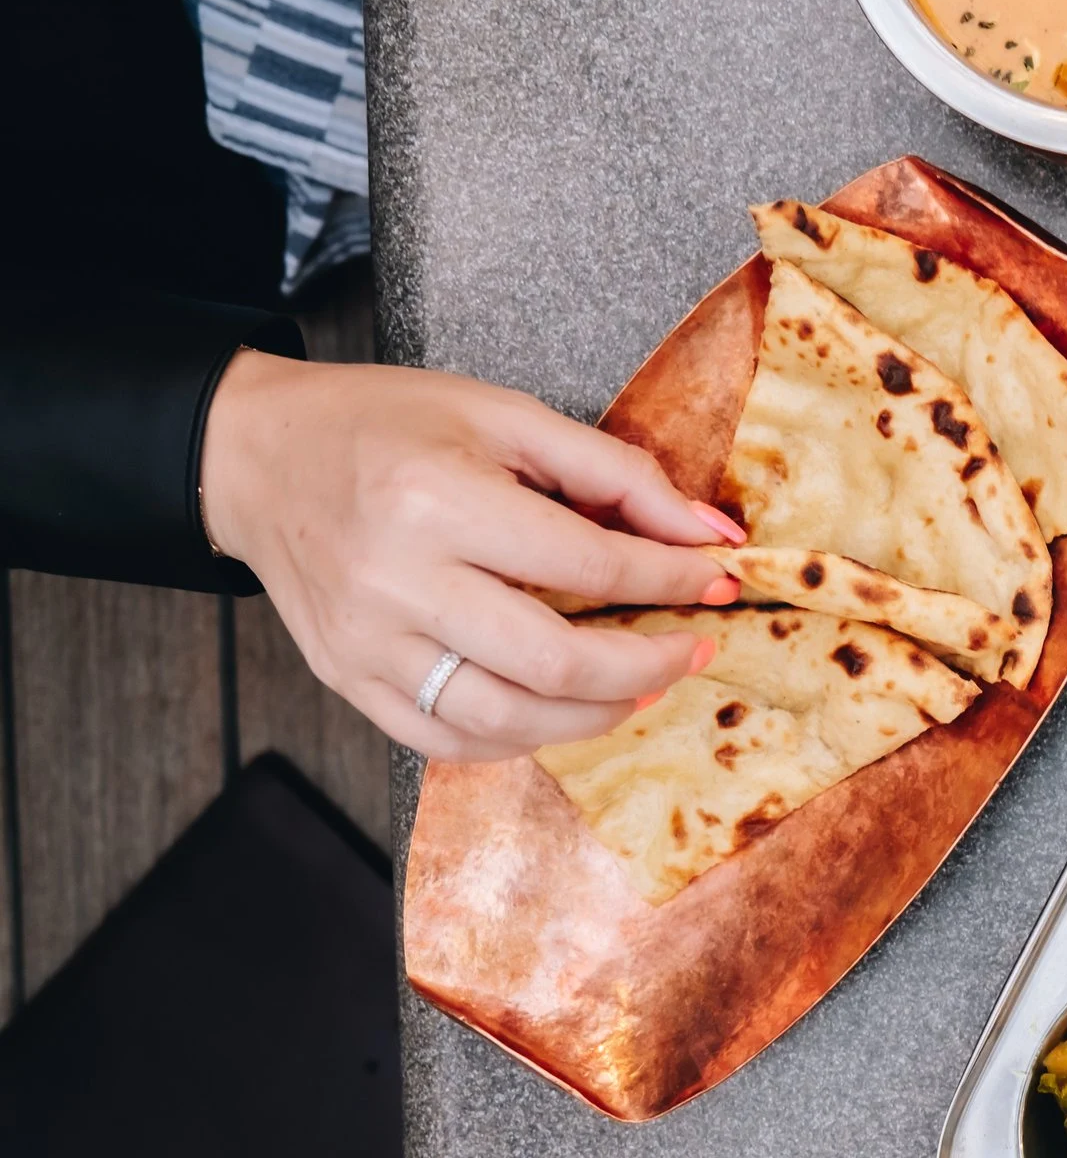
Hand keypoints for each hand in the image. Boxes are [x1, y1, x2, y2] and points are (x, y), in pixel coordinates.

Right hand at [201, 350, 745, 761]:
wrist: (255, 456)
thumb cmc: (385, 425)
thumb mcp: (505, 417)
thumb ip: (616, 474)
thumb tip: (712, 533)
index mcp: (439, 500)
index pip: (589, 565)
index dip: (672, 579)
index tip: (720, 579)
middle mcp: (397, 581)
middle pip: (553, 662)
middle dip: (647, 664)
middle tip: (695, 648)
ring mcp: (367, 644)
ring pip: (505, 720)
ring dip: (594, 715)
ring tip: (640, 686)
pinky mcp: (347, 681)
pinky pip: (448, 740)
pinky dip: (520, 738)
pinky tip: (561, 709)